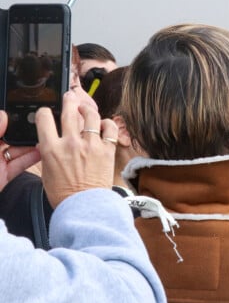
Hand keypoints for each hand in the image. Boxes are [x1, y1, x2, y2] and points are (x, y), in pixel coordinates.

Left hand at [0, 112, 40, 191]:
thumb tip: (3, 115)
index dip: (8, 119)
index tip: (22, 112)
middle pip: (8, 137)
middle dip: (21, 132)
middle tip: (36, 126)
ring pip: (15, 150)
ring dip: (28, 146)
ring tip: (42, 139)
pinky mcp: (3, 175)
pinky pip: (18, 165)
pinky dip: (29, 159)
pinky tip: (39, 153)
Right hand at [36, 91, 118, 207]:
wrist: (85, 206)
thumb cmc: (64, 194)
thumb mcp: (47, 172)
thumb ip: (48, 153)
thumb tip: (49, 143)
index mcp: (51, 148)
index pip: (44, 119)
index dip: (45, 112)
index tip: (47, 112)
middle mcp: (71, 143)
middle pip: (69, 111)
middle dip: (69, 100)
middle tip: (70, 96)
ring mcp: (91, 145)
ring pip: (91, 115)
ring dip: (88, 108)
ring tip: (87, 108)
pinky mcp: (107, 150)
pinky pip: (110, 128)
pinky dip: (107, 123)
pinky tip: (104, 125)